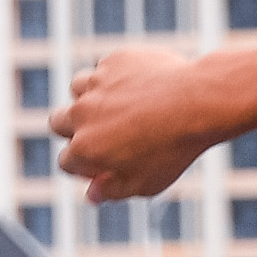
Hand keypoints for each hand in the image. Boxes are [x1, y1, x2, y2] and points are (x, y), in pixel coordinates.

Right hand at [52, 48, 235, 203]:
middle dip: (72, 129)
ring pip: (77, 89)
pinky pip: (105, 69)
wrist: (198, 102)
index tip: (104, 164)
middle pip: (57, 121)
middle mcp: (81, 115)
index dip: (84, 166)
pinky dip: (115, 78)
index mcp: (84, 149)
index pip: (66, 161)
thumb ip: (112, 191)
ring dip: (90, 98)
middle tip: (101, 132)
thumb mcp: (145, 183)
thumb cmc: (174, 149)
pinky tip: (140, 86)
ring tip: (119, 106)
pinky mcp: (114, 61)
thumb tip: (92, 195)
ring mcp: (96, 84)